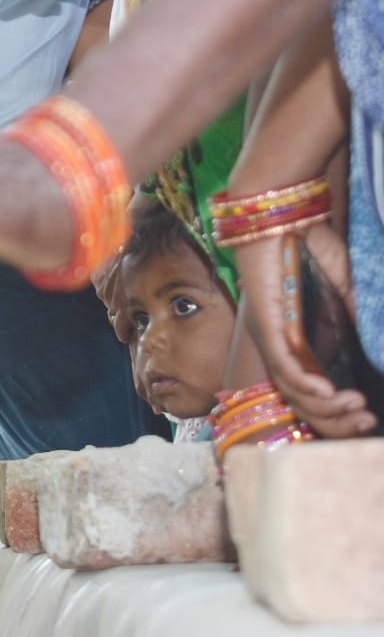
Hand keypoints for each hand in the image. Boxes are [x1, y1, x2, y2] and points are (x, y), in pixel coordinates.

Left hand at [238, 228, 375, 436]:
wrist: (288, 214)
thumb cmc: (311, 247)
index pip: (309, 392)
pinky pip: (280, 359)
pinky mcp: (263, 319)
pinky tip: (325, 393)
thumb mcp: (346, 292)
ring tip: (355, 410)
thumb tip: (378, 355)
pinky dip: (302, 381)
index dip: (336, 413)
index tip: (366, 419)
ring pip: (289, 387)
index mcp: (295, 340)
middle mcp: (277, 342)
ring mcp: (268, 332)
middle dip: (333, 419)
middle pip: (298, 399)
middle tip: (364, 422)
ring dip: (323, 406)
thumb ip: (357, 323)